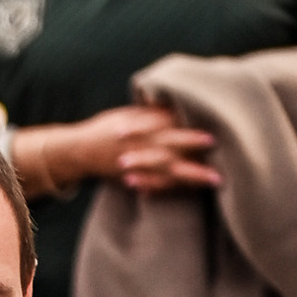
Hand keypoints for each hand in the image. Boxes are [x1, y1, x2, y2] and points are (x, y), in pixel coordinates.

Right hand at [28, 105, 219, 196]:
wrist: (79, 151)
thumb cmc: (107, 128)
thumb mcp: (128, 114)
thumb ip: (152, 113)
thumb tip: (178, 107)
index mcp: (140, 126)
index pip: (168, 124)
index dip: (188, 128)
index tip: (210, 131)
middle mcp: (140, 145)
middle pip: (171, 146)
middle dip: (193, 148)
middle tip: (218, 150)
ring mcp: (138, 164)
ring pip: (169, 169)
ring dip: (193, 174)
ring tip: (216, 179)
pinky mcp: (135, 178)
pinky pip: (158, 185)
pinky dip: (176, 188)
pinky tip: (194, 189)